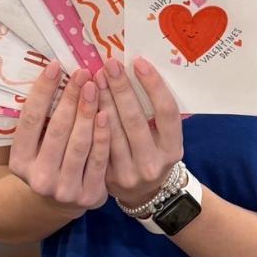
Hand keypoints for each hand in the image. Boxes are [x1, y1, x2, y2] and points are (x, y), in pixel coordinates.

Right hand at [8, 63, 109, 211]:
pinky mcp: (89, 195)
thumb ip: (40, 119)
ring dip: (87, 112)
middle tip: (82, 73)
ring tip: (95, 86)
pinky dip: (103, 136)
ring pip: (79, 144)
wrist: (61, 202)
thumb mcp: (34, 145)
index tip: (54, 66)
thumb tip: (54, 72)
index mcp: (19, 162)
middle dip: (70, 98)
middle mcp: (39, 178)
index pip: (29, 120)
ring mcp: (64, 190)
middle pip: (56, 130)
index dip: (42, 91)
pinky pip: (98, 160)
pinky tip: (107, 113)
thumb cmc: (49, 160)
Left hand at [96, 56, 183, 207]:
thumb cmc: (154, 152)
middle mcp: (152, 164)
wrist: (142, 193)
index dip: (154, 86)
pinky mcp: (106, 179)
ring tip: (94, 77)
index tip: (139, 63)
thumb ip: (157, 112)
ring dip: (102, 100)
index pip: (166, 113)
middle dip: (121, 89)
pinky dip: (90, 121)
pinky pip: (96, 145)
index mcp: (173, 150)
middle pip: (135, 120)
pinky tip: (84, 101)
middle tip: (110, 64)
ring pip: (112, 132)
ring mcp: (128, 174)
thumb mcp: (165, 137)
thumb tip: (139, 69)